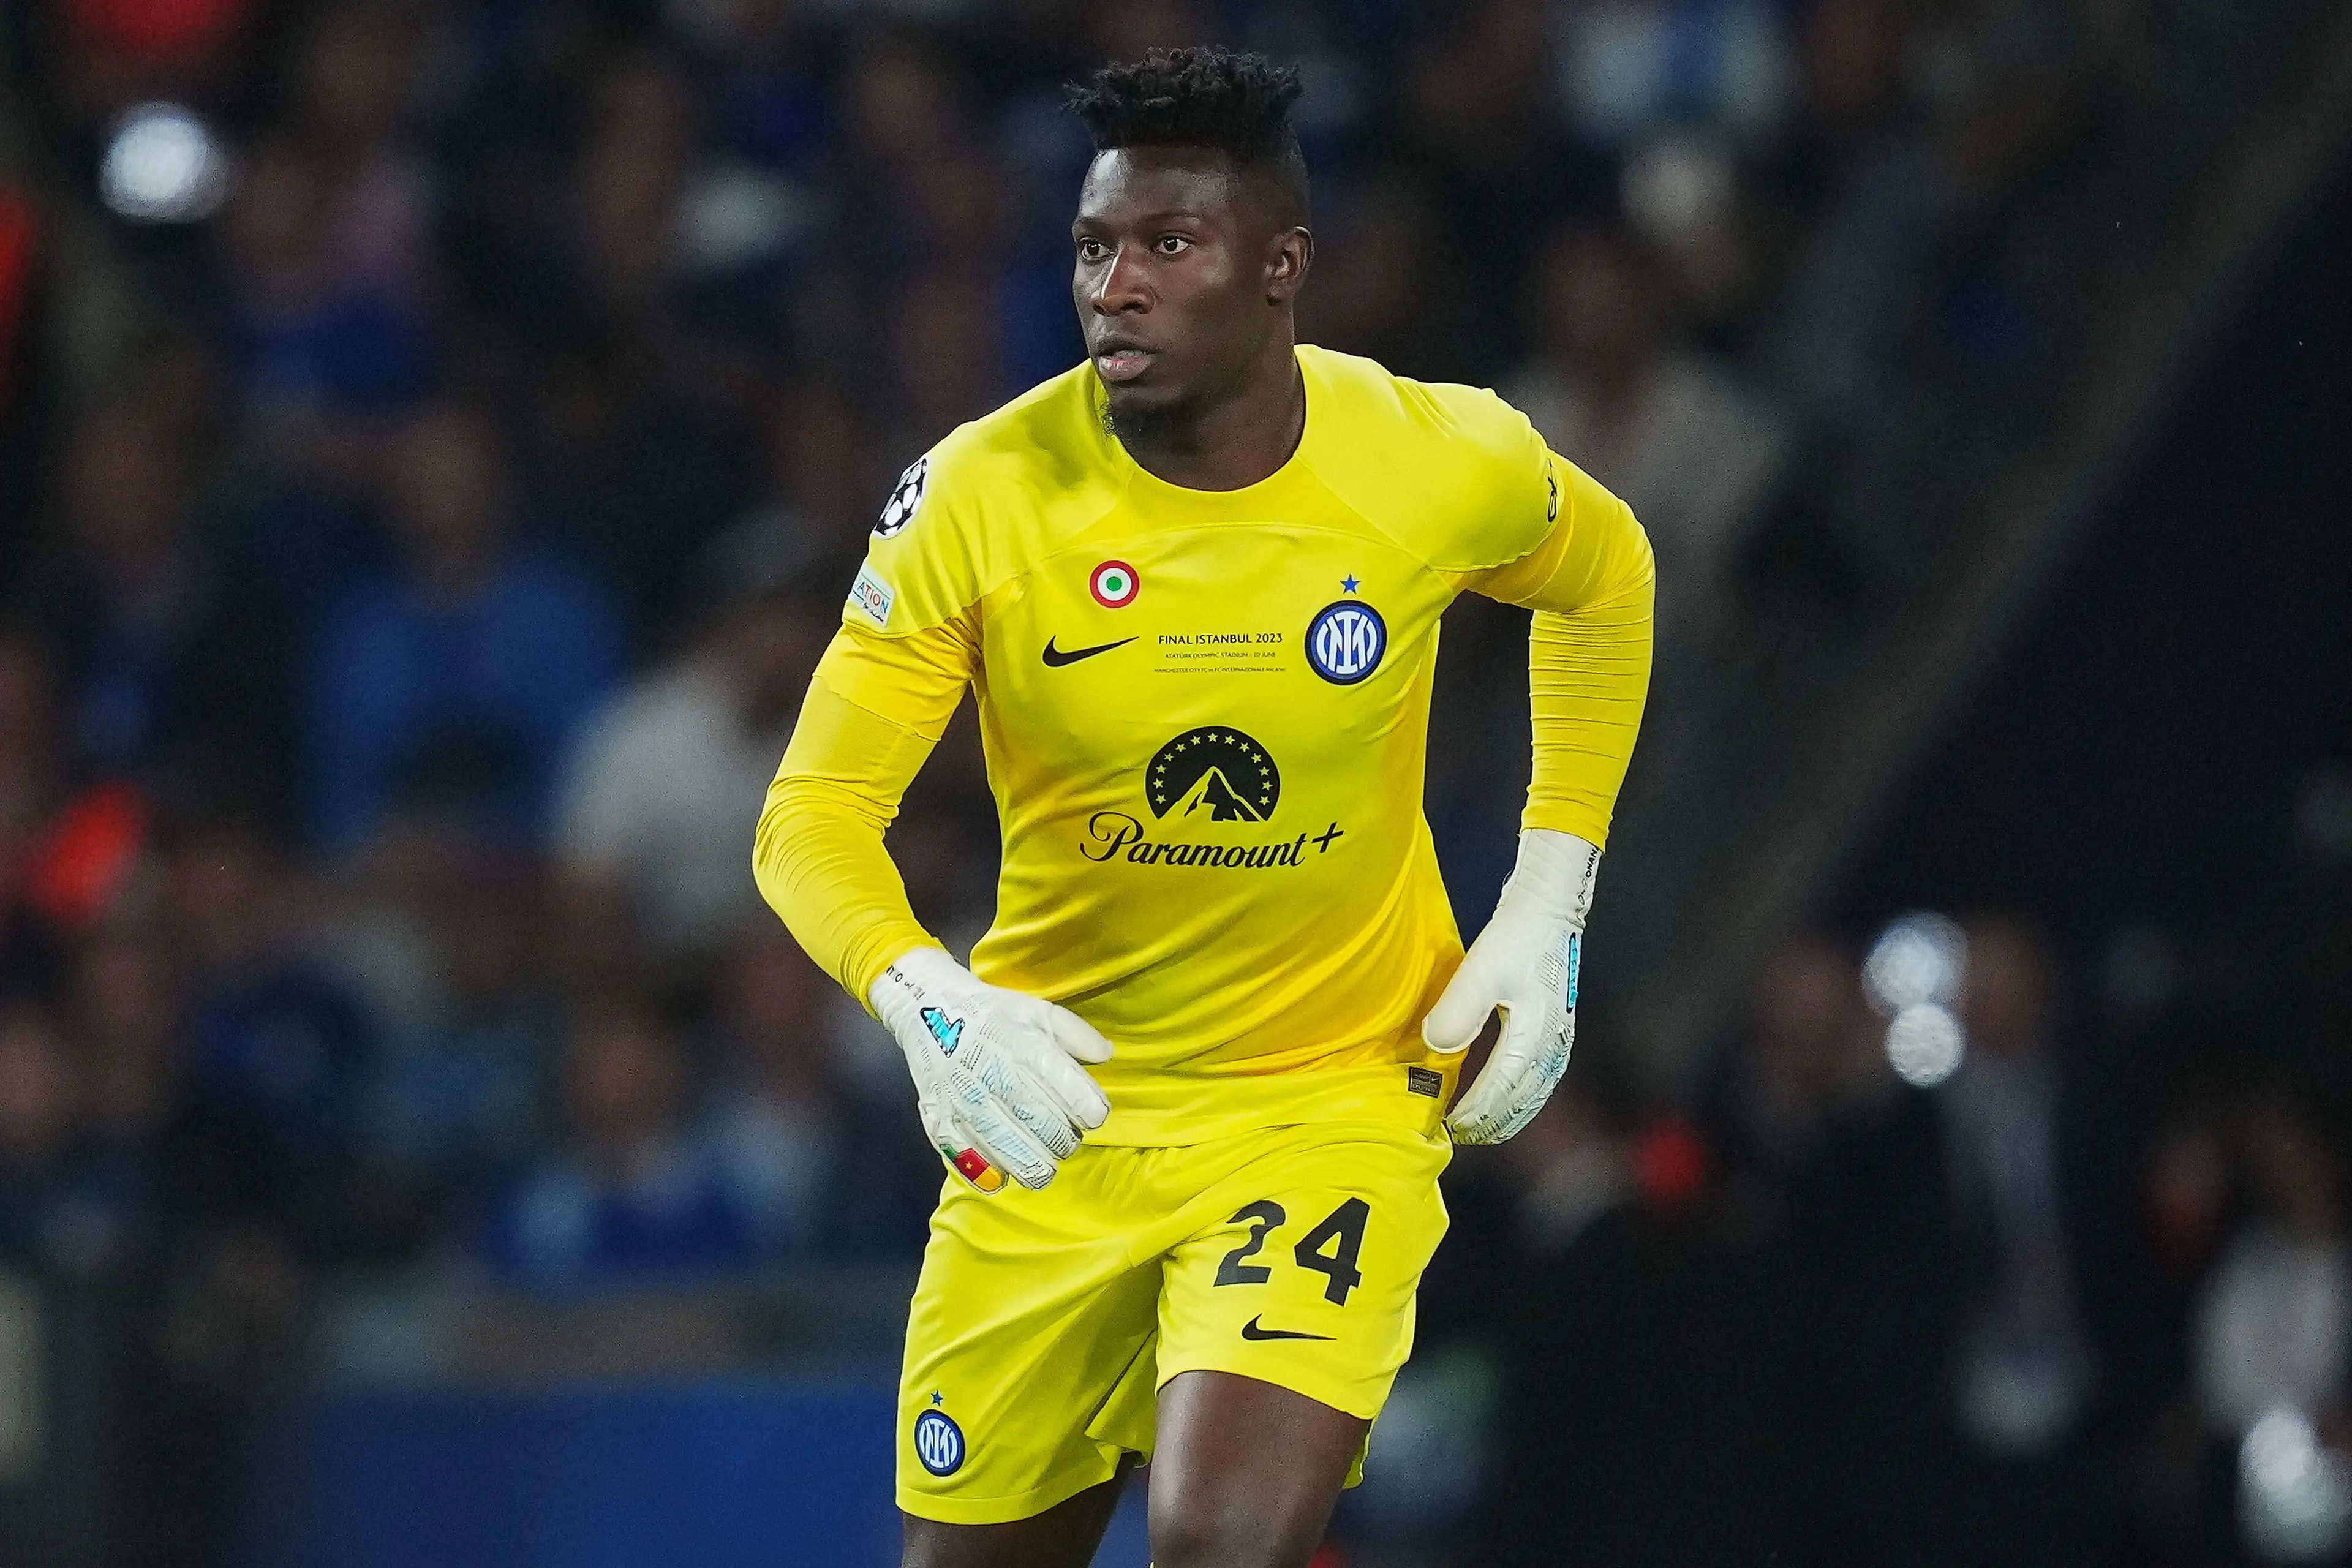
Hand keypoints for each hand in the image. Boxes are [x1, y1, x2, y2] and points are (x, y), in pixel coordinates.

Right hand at [871, 947, 1112, 1190]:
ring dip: (1037, 1166)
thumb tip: (1106, 1056)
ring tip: (1044, 1162)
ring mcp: (965, 1103)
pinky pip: (974, 1164)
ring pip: (1013, 1154)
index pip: (1073, 1097)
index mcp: (1026, 1048)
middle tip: (1065, 1139)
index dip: (1091, 1112)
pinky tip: (1007, 1171)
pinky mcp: (941, 1122)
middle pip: (1047, 1130)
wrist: (928, 1010)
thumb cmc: (994, 1015)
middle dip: (1065, 1142)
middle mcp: (996, 1077)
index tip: (1093, 1115)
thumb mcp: (1039, 1011)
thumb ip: (1077, 1035)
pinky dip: (996, 1175)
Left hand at [1421, 829, 1598, 1143]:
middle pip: (1522, 1100)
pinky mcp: (1556, 1026)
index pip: (1501, 1090)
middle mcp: (1553, 1044)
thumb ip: (1457, 1013)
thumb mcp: (1479, 973)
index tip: (1449, 1126)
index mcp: (1534, 1037)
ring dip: (1508, 1114)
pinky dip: (1522, 1096)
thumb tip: (1436, 1048)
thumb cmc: (1515, 937)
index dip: (1475, 1112)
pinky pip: (1539, 1077)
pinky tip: (1507, 1098)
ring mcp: (1559, 1037)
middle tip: (1460, 1137)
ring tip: (1481, 1129)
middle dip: (1492, 1122)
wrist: (1549, 907)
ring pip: (1534, 1092)